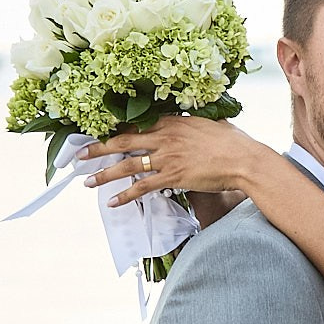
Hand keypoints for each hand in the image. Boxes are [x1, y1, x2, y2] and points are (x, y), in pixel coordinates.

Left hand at [84, 118, 267, 205]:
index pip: (135, 124)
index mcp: (172, 121)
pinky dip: (125, 195)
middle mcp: (164, 137)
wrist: (244, 160)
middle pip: (122, 142)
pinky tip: (113, 202)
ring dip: (104, 174)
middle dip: (97, 149)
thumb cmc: (233, 142)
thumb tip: (191, 123)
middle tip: (79, 155)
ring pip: (126, 165)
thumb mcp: (210, 123)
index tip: (99, 133)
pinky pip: (142, 187)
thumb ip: (193, 123)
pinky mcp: (172, 177)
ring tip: (88, 181)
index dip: (114, 129)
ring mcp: (167, 158)